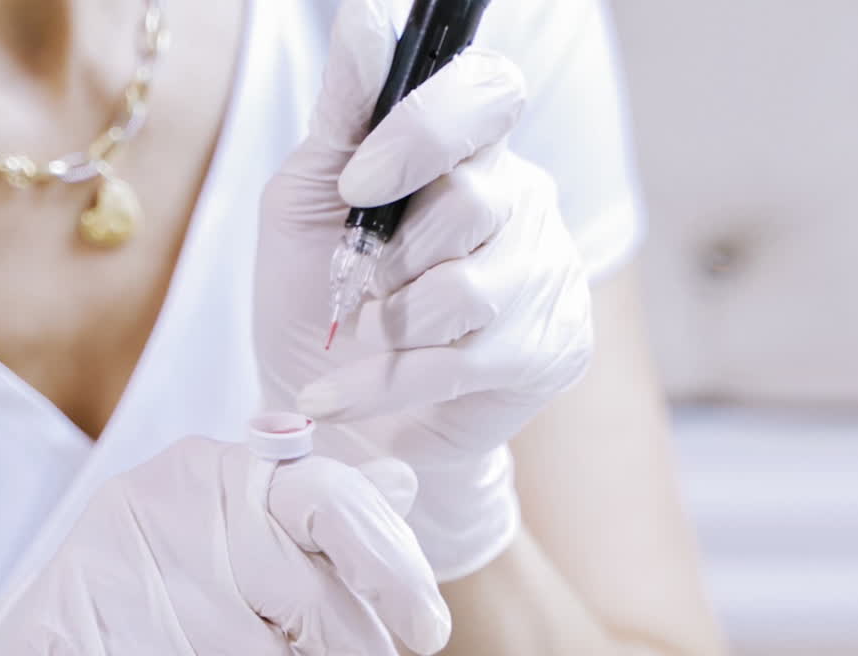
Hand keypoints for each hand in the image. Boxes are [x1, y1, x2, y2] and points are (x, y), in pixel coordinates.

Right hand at [0, 437, 449, 655]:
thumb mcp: (248, 548)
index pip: (331, 504)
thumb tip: (403, 481)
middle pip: (307, 598)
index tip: (432, 634)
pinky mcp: (93, 636)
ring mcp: (127, 566)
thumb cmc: (172, 599)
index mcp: (226, 468)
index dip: (393, 568)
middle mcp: (176, 501)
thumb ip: (323, 516)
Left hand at [254, 0, 593, 581]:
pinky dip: (385, 384)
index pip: (489, 92)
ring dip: (390, 324)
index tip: (358, 184)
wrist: (335, 414)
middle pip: (476, 202)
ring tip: (360, 338)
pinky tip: (335, 399)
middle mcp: (522, 206)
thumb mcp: (309, 205)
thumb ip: (341, 121)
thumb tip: (363, 21)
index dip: (427, 130)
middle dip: (393, 256)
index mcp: (469, 152)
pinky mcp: (548, 354)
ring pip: (472, 291)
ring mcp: (544, 282)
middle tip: (358, 286)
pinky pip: (465, 362)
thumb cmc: (320, 302)